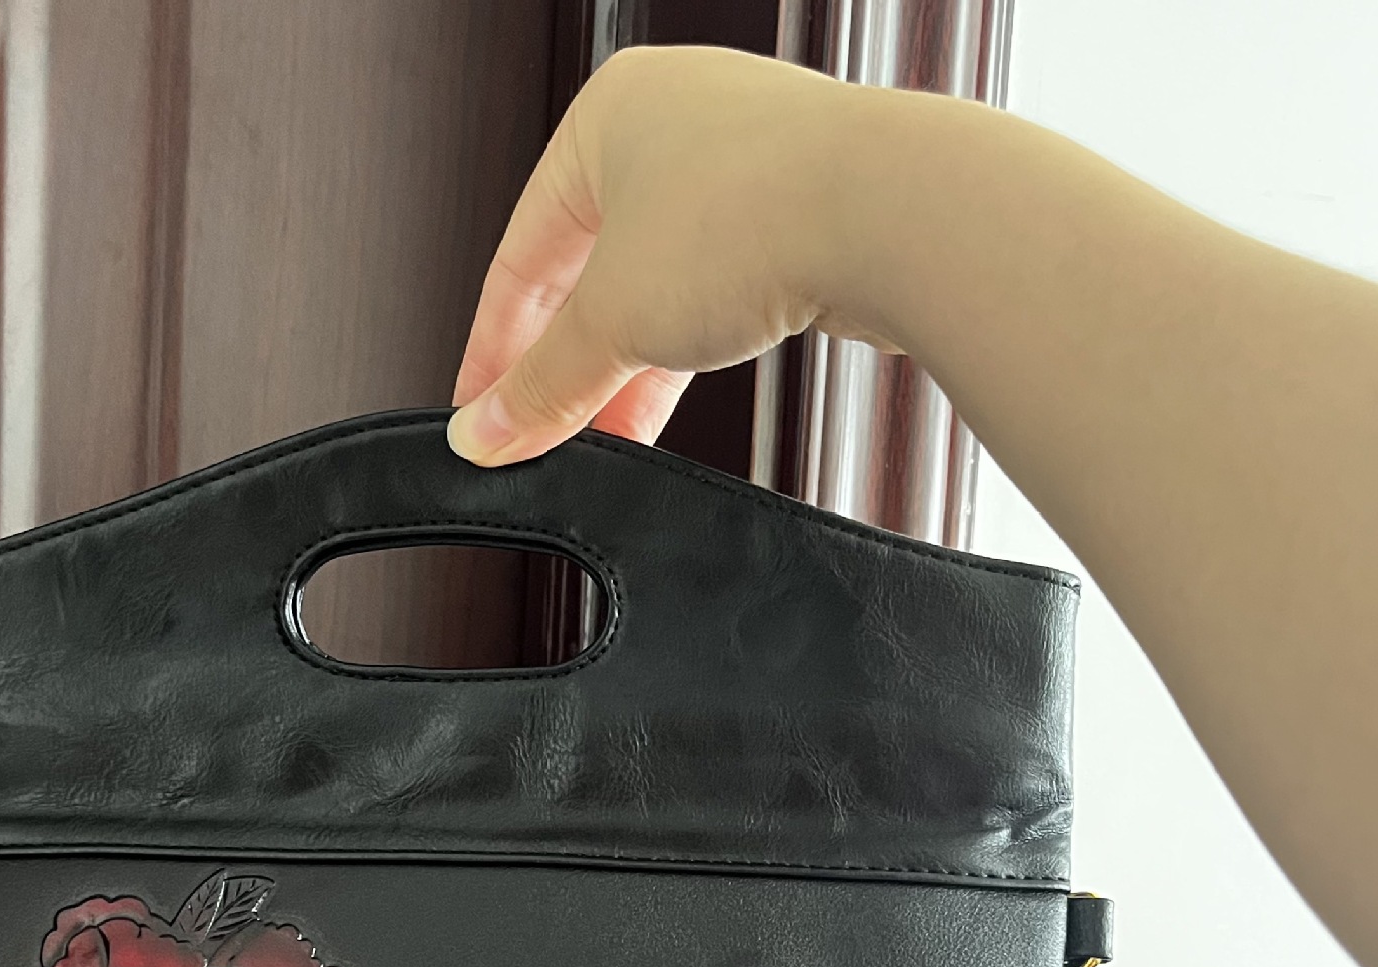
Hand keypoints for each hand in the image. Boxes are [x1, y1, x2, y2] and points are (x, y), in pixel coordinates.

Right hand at [448, 47, 894, 466]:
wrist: (894, 216)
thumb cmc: (757, 212)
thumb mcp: (612, 321)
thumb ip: (541, 386)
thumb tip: (485, 433)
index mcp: (606, 114)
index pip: (519, 254)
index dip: (493, 351)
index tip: (482, 417)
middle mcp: (673, 124)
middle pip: (586, 273)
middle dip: (564, 368)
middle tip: (540, 439)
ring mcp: (741, 167)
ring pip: (653, 288)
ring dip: (621, 373)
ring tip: (601, 440)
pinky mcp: (795, 214)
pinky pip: (711, 294)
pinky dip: (680, 356)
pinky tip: (659, 412)